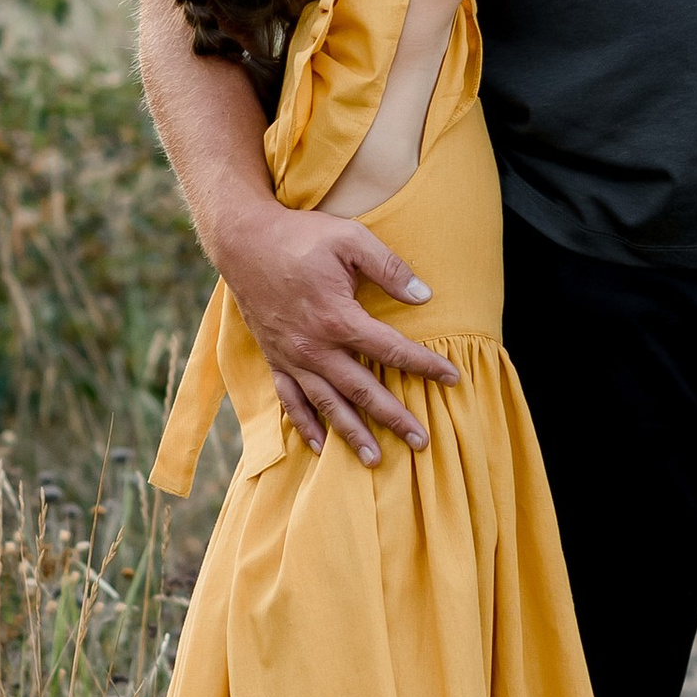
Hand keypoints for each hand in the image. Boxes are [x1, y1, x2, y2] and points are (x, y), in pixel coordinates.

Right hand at [215, 193, 458, 465]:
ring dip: (352, 434)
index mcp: (338, 318)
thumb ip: (389, 267)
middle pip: (362, 390)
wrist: (243, 240)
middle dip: (394, 417)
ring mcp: (292, 357)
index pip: (392, 350)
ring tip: (375, 459)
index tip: (453, 378)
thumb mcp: (351, 238)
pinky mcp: (274, 358)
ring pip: (327, 404)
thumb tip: (424, 296)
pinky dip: (304, 424)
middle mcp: (315, 347)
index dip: (425, 365)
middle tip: (421, 441)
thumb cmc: (300, 236)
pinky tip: (319, 445)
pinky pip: (290, 400)